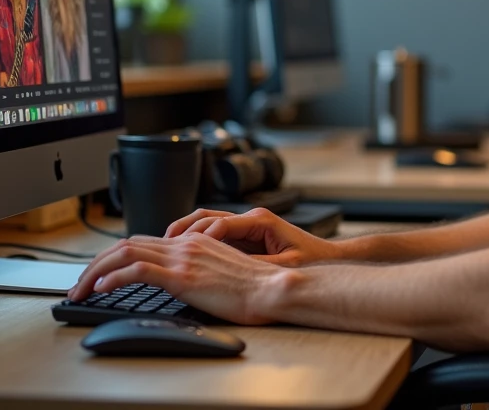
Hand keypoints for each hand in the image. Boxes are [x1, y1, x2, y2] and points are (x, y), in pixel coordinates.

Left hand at [67, 233, 283, 324]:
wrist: (272, 289)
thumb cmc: (255, 288)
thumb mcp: (224, 273)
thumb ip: (202, 270)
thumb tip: (187, 284)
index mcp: (195, 242)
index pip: (144, 242)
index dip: (115, 257)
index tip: (100, 274)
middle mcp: (185, 244)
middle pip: (127, 243)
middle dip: (95, 263)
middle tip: (79, 284)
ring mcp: (182, 258)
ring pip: (124, 252)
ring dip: (95, 271)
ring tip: (80, 290)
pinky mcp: (182, 275)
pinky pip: (136, 270)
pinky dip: (111, 278)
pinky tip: (100, 289)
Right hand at [166, 207, 338, 266]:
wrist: (327, 258)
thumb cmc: (311, 260)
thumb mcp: (284, 267)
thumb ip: (257, 266)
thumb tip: (231, 270)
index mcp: (259, 221)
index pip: (219, 224)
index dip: (197, 239)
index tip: (181, 252)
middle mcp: (250, 218)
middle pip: (206, 217)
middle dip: (181, 231)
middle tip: (161, 246)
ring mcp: (246, 225)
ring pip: (206, 222)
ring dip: (185, 233)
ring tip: (164, 248)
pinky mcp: (245, 235)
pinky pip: (214, 233)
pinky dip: (196, 240)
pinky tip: (182, 253)